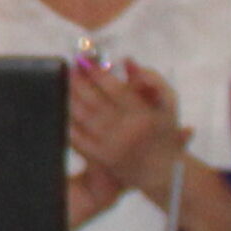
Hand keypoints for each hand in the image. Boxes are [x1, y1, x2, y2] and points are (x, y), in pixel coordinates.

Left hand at [67, 55, 184, 209]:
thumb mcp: (168, 103)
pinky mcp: (99, 157)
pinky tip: (62, 106)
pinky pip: (76, 136)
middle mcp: (126, 131)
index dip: (98, 73)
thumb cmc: (163, 130)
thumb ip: (151, 79)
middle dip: (79, 82)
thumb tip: (127, 60)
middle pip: (94, 101)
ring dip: (69, 97)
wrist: (160, 170)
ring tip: (64, 82)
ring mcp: (110, 145)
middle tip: (71, 68)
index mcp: (144, 115)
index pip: (115, 89)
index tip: (86, 61)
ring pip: (82, 117)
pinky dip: (66, 119)